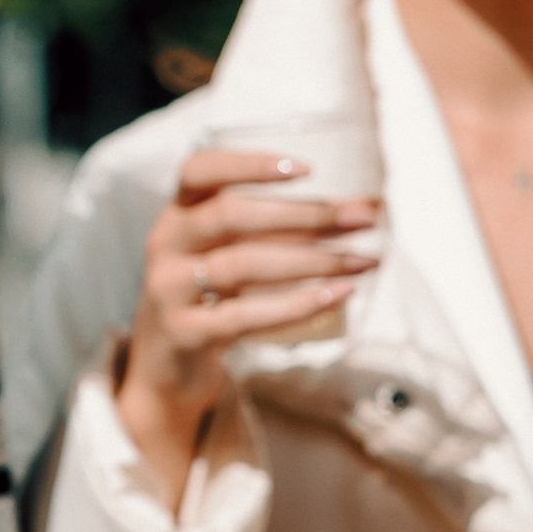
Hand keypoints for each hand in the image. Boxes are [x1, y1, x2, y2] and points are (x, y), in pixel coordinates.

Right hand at [117, 149, 378, 504]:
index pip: (200, 170)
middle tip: (364, 218)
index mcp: (177, 214)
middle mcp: (166, 244)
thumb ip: (280, 232)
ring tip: (364, 260)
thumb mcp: (229, 255)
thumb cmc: (211, 298)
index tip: (308, 169)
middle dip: (306, 214)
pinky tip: (336, 295)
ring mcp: (169, 289)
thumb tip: (367, 207)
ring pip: (242, 264)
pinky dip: (295, 304)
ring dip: (312, 259)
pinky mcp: (184, 332)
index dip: (250, 164)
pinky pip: (243, 315)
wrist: (165, 367)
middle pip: (231, 215)